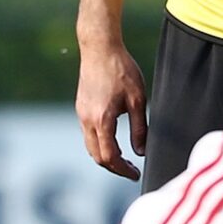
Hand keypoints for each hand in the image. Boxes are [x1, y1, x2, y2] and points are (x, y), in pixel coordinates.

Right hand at [75, 36, 148, 180]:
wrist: (99, 49)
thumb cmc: (122, 71)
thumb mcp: (138, 100)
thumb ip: (140, 128)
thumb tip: (141, 152)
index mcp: (102, 120)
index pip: (109, 156)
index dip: (123, 169)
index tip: (136, 174)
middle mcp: (87, 120)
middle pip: (97, 156)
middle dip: (114, 167)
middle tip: (132, 170)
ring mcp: (81, 114)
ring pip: (90, 146)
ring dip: (105, 156)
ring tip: (123, 159)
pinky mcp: (80, 108)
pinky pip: (88, 134)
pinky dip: (100, 144)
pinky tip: (113, 140)